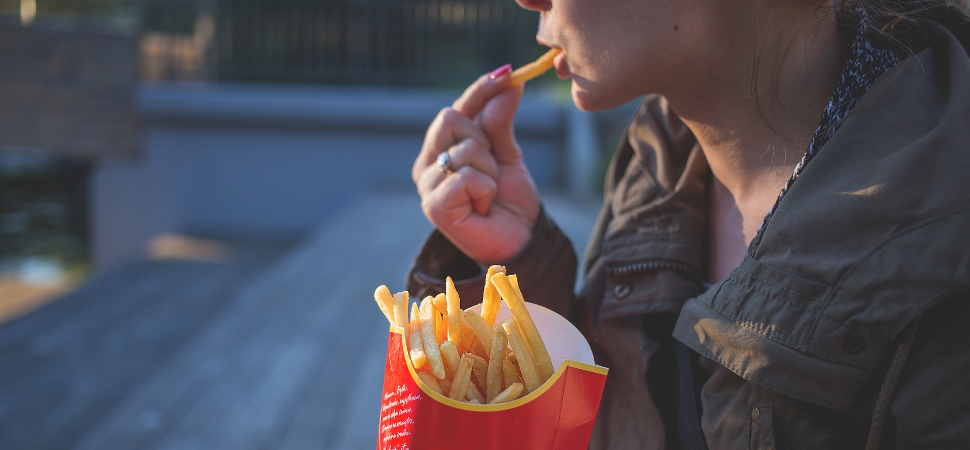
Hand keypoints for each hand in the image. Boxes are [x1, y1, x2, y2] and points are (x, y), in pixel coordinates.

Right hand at [412, 68, 540, 263]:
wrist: (520, 241)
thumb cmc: (509, 201)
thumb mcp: (508, 154)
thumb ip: (500, 120)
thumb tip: (509, 81)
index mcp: (439, 149)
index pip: (455, 108)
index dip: (479, 89)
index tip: (508, 72)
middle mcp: (426, 165)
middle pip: (450, 118)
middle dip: (484, 140)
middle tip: (493, 170)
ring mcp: (426, 186)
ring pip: (464, 149)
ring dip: (490, 171)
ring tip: (489, 195)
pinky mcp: (433, 207)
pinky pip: (466, 176)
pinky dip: (486, 189)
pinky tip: (483, 208)